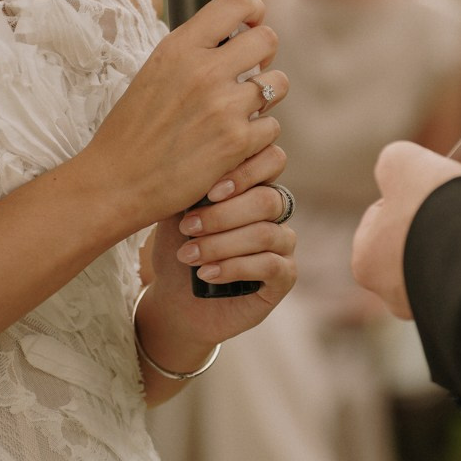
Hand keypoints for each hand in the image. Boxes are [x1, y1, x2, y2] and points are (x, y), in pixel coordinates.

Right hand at [83, 0, 289, 224]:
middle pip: (267, 40)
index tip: (251, 24)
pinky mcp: (237, 142)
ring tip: (242, 110)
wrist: (116, 182)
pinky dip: (258, 136)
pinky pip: (271, 126)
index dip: (254, 10)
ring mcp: (224, 107)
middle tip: (249, 72)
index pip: (237, 3)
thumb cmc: (131, 130)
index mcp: (179, 47)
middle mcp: (205, 71)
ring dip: (266, 97)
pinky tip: (234, 143)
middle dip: (264, 55)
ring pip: (278, 84)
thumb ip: (191, 51)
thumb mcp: (154, 72)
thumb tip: (229, 35)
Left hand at [137, 164, 298, 370]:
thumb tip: (196, 164)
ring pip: (265, 233)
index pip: (271, 161)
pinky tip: (207, 273)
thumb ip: (192, 187)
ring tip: (189, 256)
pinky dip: (234, 267)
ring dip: (221, 245)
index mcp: (254, 186)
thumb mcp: (176, 213)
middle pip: (267, 200)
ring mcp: (283, 244)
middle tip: (187, 228)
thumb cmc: (177, 249)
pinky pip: (270, 265)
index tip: (210, 191)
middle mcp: (275, 212)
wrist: (175, 300)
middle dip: (223, 215)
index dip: (245, 172)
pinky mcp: (284, 276)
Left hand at [350, 142, 460, 319]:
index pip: (387, 213)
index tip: (440, 170)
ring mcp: (442, 297)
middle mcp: (401, 287)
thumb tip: (402, 166)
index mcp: (370, 260)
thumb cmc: (432, 211)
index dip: (415, 185)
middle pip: (435, 221)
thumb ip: (394, 160)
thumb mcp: (402, 163)